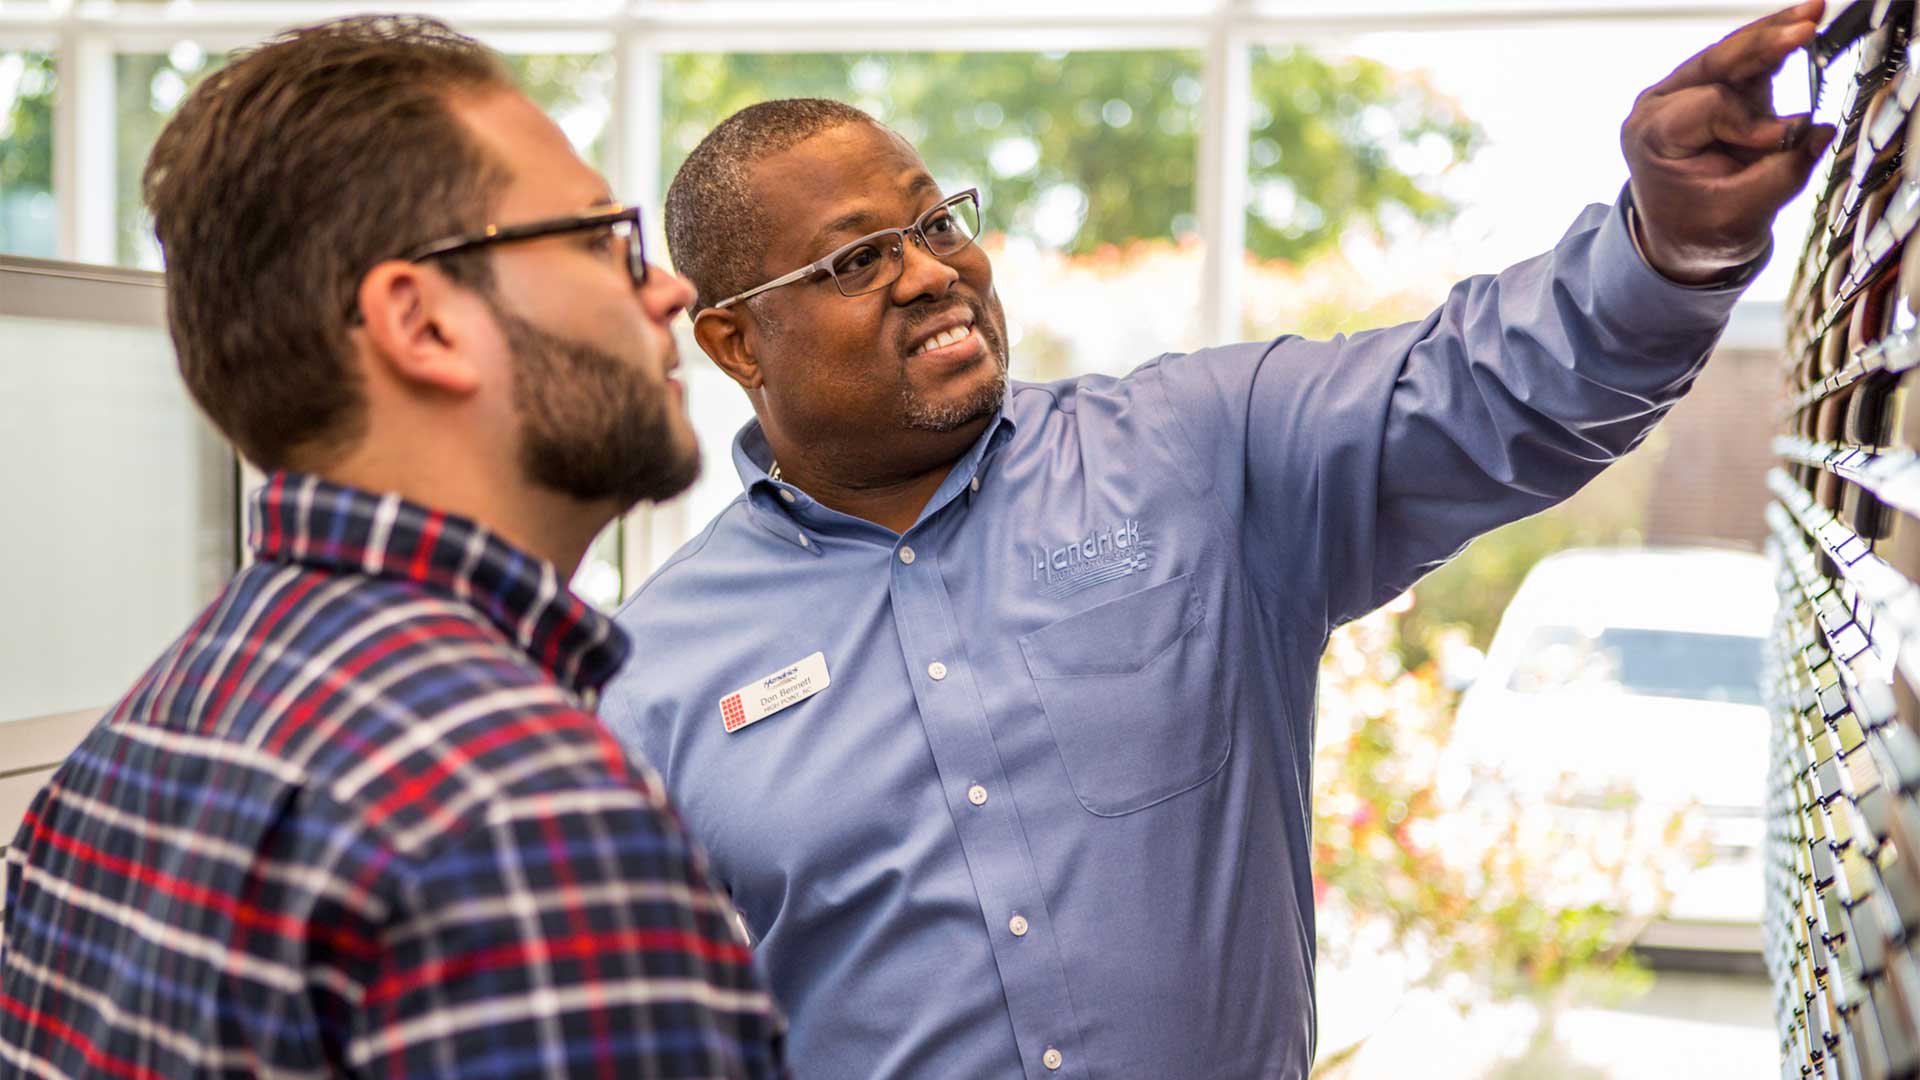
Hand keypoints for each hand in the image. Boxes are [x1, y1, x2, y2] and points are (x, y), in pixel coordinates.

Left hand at [1621, 0, 1836, 284]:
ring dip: (1773, 33)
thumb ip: (1780, 174)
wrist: (1686, 237)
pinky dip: (1775, 45)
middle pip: (1715, 63)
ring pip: (1733, 54)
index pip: (1706, 107)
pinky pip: (1747, 61)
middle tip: (1808, 26)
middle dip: (1762, 44)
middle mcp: (1660, 106)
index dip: (1748, 120)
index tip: (1777, 142)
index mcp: (1651, 135)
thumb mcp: (1741, 213)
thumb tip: (1819, 132)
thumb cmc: (1701, 230)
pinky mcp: (1714, 89)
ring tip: (1812, 13)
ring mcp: (1684, 93)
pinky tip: (1802, 25)